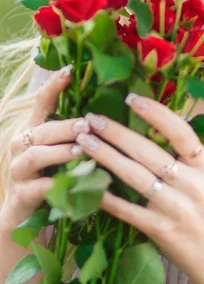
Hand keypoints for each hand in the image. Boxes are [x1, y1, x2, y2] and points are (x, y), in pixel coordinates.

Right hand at [1, 67, 87, 228]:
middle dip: (65, 126)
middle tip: (87, 125)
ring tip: (81, 151)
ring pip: (36, 154)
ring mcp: (19, 169)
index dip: (53, 86)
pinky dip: (55, 183)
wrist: (25, 213)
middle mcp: (22, 144)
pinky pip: (37, 186)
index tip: (69, 70)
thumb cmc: (50, 172)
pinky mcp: (22, 194)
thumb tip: (105, 110)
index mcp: (33, 128)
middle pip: (41, 130)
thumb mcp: (60, 148)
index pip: (41, 102)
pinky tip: (73, 182)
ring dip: (60, 151)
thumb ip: (74, 130)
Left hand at [74, 94, 203, 281]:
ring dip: (106, 156)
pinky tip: (88, 183)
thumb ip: (182, 153)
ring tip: (84, 141)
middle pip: (148, 152)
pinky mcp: (160, 229)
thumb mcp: (202, 175)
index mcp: (202, 164)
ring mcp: (175, 207)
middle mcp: (191, 183)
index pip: (180, 131)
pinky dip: (107, 196)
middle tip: (91, 118)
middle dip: (116, 132)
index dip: (156, 113)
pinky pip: (127, 209)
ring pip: (135, 176)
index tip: (131, 98)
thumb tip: (149, 120)